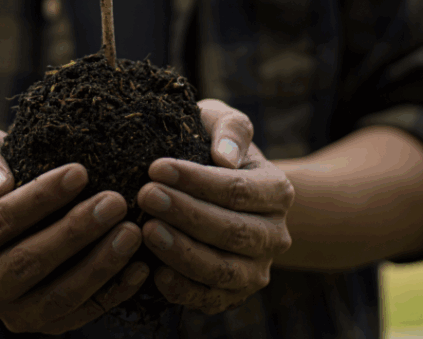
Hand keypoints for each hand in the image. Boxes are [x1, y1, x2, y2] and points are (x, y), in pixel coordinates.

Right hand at [0, 127, 149, 334]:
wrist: (4, 214)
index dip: (39, 197)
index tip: (80, 171)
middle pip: (27, 263)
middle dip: (75, 232)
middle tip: (116, 201)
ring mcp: (9, 315)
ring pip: (57, 297)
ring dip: (99, 265)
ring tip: (132, 232)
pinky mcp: (44, 327)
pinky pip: (81, 315)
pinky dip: (113, 293)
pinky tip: (140, 266)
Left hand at [135, 99, 293, 314]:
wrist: (219, 192)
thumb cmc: (213, 148)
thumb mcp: (222, 124)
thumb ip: (229, 128)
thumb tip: (225, 157)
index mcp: (277, 191)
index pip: (237, 189)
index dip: (197, 181)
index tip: (156, 167)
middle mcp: (274, 235)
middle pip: (232, 231)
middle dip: (186, 214)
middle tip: (145, 195)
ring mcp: (256, 270)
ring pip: (223, 270)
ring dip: (183, 252)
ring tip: (146, 230)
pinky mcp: (233, 295)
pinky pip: (210, 299)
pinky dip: (183, 289)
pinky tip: (154, 272)